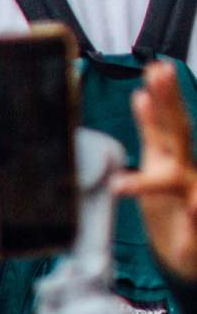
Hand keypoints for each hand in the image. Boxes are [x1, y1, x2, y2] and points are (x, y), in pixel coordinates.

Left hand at [120, 62, 196, 279]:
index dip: (164, 96)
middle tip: (159, 78)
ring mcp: (194, 198)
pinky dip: (188, 237)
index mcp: (174, 156)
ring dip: (150, 184)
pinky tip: (183, 236)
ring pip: (177, 185)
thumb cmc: (174, 197)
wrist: (192, 245)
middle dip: (170, 107)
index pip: (169, 122)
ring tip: (123, 185)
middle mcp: (187, 172)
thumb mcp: (159, 158)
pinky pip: (193, 234)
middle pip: (181, 135)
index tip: (156, 68)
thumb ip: (152, 129)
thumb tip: (141, 95)